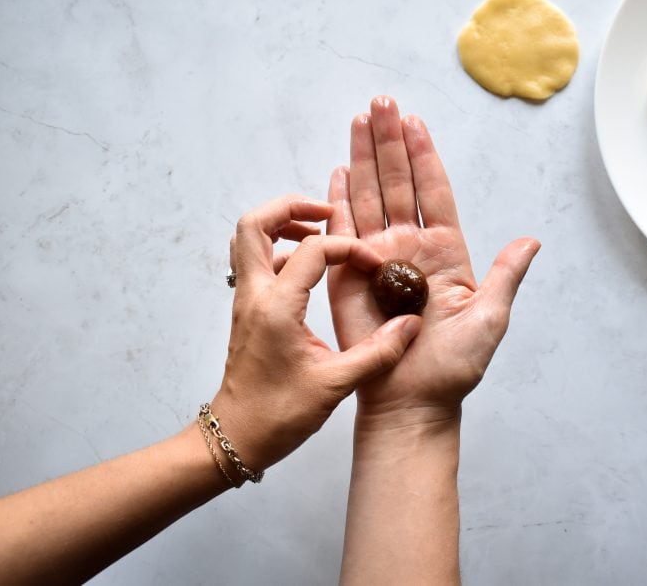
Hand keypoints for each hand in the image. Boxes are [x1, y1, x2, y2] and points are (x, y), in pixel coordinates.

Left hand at [209, 195, 421, 474]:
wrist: (234, 438)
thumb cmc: (277, 415)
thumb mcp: (336, 385)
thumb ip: (378, 352)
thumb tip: (411, 326)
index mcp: (277, 307)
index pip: (312, 250)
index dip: (348, 248)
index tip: (372, 264)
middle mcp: (254, 296)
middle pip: (254, 224)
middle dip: (291, 208)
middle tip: (328, 213)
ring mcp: (246, 302)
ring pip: (250, 240)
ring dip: (282, 226)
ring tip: (322, 236)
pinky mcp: (248, 312)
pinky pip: (257, 263)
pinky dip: (282, 252)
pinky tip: (312, 273)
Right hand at [326, 97, 539, 420]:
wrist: (412, 401)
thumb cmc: (453, 367)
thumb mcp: (490, 317)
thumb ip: (506, 275)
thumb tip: (531, 240)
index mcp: (444, 252)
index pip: (433, 192)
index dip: (425, 157)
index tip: (416, 122)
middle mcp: (409, 247)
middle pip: (397, 183)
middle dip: (390, 142)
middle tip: (382, 102)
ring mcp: (376, 258)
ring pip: (369, 196)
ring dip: (364, 157)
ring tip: (361, 119)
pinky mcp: (347, 275)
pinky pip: (341, 229)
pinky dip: (339, 198)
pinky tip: (339, 167)